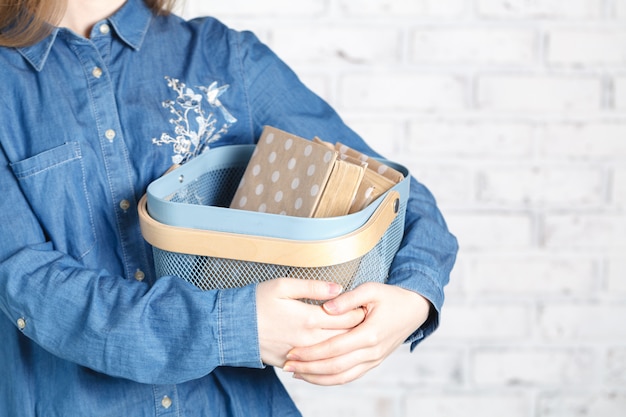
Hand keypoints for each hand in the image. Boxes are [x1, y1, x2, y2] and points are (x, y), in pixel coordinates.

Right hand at [256, 278, 365, 367]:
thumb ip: (313, 287)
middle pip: (344, 338)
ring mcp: (300, 355)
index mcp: (309, 318)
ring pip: (332, 354)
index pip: (347, 318)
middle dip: (357, 329)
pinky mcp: (290, 364)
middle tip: (365, 320)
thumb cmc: (256, 301)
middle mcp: (308, 340)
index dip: (359, 312)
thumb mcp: (283, 285)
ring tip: (353, 334)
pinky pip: (316, 365)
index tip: (365, 306)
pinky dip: (327, 358)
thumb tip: (338, 289)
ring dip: (345, 344)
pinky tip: (332, 350)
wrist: (231, 327)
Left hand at [282, 282, 430, 385]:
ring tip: (296, 374)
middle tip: (287, 366)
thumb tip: (325, 307)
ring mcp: (374, 360)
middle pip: (335, 367)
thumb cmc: (390, 296)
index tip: (292, 351)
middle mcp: (372, 352)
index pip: (334, 348)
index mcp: (370, 333)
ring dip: (317, 378)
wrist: (414, 310)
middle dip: (309, 368)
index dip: (311, 353)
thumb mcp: (371, 289)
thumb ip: (348, 299)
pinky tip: (314, 376)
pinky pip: (350, 377)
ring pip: (342, 377)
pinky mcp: (373, 363)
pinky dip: (330, 380)